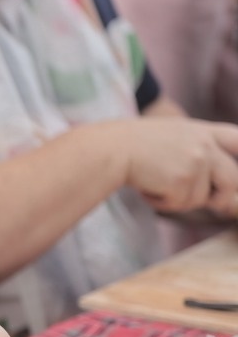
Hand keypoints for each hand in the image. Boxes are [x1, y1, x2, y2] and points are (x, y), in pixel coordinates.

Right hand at [117, 118, 237, 216]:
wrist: (110, 149)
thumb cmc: (131, 145)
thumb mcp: (169, 137)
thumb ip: (195, 153)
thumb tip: (218, 194)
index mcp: (201, 131)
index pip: (237, 140)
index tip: (235, 180)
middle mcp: (204, 144)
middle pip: (232, 181)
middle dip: (219, 199)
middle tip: (209, 205)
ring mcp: (196, 161)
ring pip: (202, 199)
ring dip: (178, 200)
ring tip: (155, 185)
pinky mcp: (182, 180)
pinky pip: (179, 205)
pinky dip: (161, 203)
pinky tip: (147, 188)